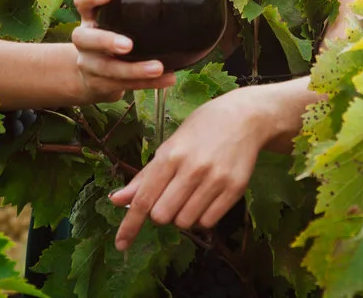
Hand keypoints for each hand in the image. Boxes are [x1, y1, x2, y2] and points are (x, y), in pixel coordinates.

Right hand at [71, 0, 175, 102]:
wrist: (91, 74)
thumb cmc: (115, 35)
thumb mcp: (117, 20)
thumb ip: (137, 8)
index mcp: (91, 18)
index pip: (82, 1)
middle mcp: (85, 40)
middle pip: (84, 39)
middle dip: (106, 41)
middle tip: (128, 45)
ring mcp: (89, 64)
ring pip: (107, 69)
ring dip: (134, 69)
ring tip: (158, 68)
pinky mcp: (99, 84)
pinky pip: (123, 85)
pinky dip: (147, 83)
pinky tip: (168, 79)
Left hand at [108, 87, 271, 248]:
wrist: (245, 117)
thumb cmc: (202, 128)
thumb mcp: (170, 145)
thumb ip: (145, 176)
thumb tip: (116, 200)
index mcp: (171, 155)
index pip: (144, 199)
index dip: (130, 225)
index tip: (121, 244)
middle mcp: (192, 168)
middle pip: (162, 216)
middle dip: (161, 213)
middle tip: (170, 196)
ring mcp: (215, 179)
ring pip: (185, 222)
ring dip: (182, 216)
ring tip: (191, 195)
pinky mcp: (235, 189)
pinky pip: (208, 222)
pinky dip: (202, 217)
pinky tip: (205, 198)